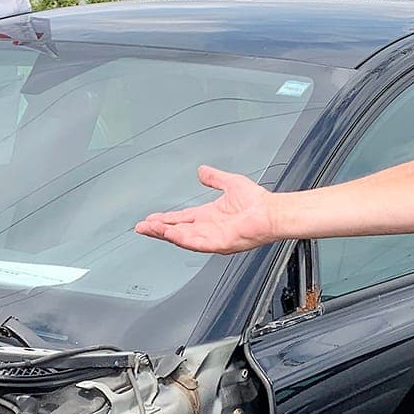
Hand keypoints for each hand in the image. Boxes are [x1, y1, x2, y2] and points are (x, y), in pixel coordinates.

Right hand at [135, 165, 278, 253]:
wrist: (272, 212)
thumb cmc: (257, 202)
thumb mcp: (230, 183)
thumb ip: (214, 178)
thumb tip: (202, 170)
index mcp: (208, 216)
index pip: (181, 219)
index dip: (165, 219)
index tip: (150, 218)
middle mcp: (208, 228)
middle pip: (176, 230)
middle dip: (157, 229)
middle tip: (141, 227)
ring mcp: (212, 238)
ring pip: (182, 238)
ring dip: (164, 233)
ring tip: (149, 229)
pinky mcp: (218, 243)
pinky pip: (196, 243)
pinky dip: (181, 238)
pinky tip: (169, 234)